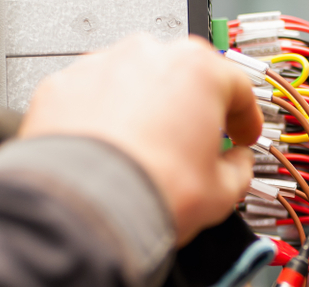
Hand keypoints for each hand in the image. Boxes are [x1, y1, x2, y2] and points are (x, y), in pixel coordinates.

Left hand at [20, 34, 262, 244]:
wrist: (84, 208)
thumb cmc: (150, 190)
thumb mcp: (222, 192)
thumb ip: (239, 169)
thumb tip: (236, 165)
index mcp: (199, 71)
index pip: (237, 88)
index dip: (246, 118)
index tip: (243, 135)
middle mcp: (149, 56)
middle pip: (183, 78)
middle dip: (191, 111)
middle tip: (195, 144)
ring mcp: (102, 67)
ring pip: (135, 84)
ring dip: (145, 112)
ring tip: (146, 153)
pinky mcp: (62, 86)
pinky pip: (93, 98)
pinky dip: (102, 119)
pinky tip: (110, 152)